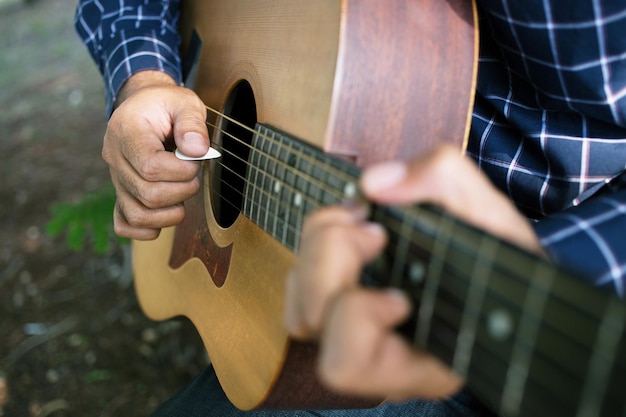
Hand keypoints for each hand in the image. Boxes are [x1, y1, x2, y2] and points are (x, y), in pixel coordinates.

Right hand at [102, 71, 209, 239]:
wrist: (143, 105)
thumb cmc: (166, 105)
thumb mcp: (184, 101)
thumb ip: (192, 124)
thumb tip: (196, 151)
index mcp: (126, 131)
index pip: (150, 167)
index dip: (181, 171)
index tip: (194, 160)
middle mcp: (114, 157)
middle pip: (147, 195)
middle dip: (182, 191)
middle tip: (193, 175)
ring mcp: (116, 178)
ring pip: (137, 215)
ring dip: (170, 213)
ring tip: (182, 193)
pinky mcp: (120, 192)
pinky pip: (124, 224)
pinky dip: (147, 229)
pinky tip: (165, 215)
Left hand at [284, 145, 541, 400]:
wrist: (504, 271)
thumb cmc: (505, 258)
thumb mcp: (495, 217)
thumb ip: (445, 181)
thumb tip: (373, 183)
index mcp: (418, 359)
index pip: (348, 362)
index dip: (359, 317)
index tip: (400, 293)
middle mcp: (378, 355)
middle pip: (307, 321)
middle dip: (331, 260)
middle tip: (375, 232)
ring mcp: (354, 332)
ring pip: (295, 307)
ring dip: (318, 253)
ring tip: (362, 226)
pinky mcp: (340, 304)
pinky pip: (299, 286)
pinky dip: (316, 248)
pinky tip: (355, 227)